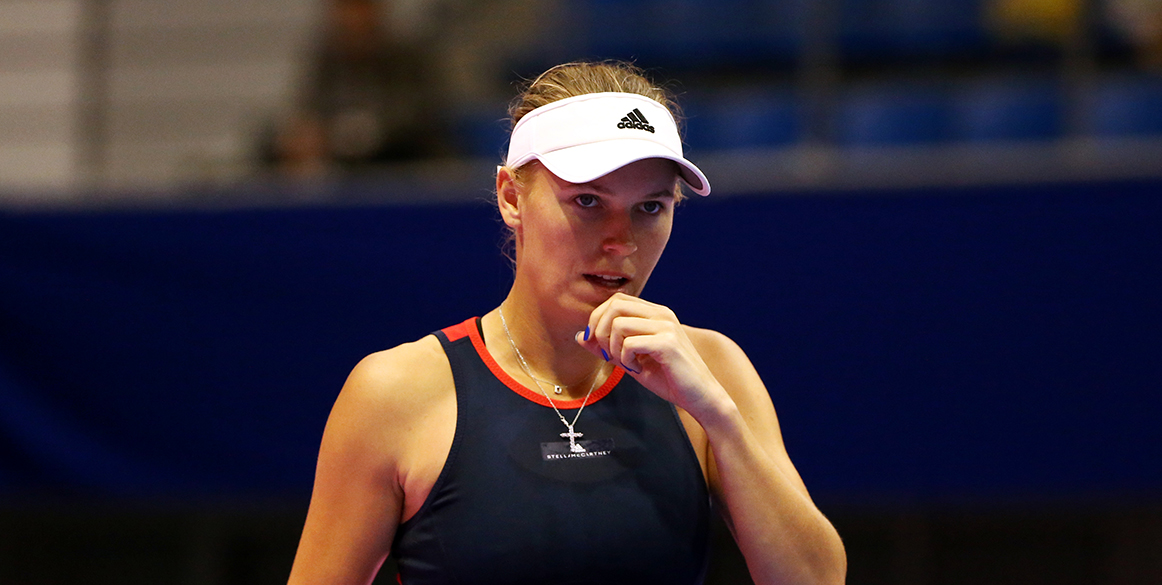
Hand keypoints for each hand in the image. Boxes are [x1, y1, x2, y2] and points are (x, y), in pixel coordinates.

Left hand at [575, 293, 728, 416]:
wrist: (699, 396)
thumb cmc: (668, 378)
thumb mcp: (631, 360)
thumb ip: (607, 347)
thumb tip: (580, 336)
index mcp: (654, 313)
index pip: (616, 300)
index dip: (598, 318)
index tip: (595, 343)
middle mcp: (661, 314)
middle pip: (614, 305)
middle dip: (600, 330)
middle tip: (607, 354)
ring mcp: (666, 326)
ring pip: (619, 323)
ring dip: (613, 348)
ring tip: (626, 363)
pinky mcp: (668, 343)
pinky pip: (630, 343)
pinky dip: (626, 359)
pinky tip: (638, 369)